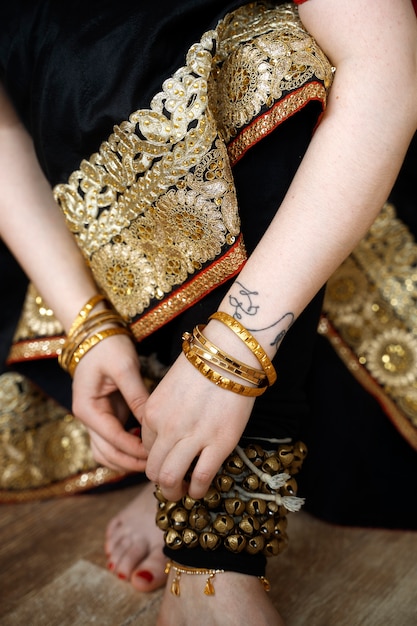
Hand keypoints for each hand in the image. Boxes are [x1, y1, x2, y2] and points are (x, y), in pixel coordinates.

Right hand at [72, 333, 149, 471]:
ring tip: (152, 458)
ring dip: (127, 460)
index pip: (112, 439)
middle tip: (158, 463)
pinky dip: (127, 448)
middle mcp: (87, 418)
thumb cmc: (108, 347)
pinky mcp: (106, 415)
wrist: (97, 333)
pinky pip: (114, 441)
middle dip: (131, 461)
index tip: (156, 454)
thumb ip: (137, 396)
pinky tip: (146, 443)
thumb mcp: (124, 368)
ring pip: (108, 452)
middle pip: (106, 453)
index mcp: (87, 408)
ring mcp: (96, 419)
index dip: (134, 449)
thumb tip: (152, 422)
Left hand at [141, 352, 255, 500]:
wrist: (230, 354)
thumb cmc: (203, 364)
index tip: (168, 459)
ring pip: (171, 479)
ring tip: (184, 492)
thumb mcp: (170, 387)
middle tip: (172, 484)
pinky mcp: (218, 444)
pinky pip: (200, 478)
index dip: (156, 457)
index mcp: (152, 412)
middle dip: (161, 482)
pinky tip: (201, 489)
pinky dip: (198, 490)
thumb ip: (164, 411)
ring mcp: (192, 437)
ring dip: (175, 492)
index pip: (145, 447)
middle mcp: (167, 428)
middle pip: (153, 469)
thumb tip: (168, 435)